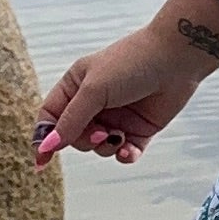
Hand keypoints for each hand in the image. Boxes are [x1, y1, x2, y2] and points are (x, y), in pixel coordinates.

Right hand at [33, 0, 218, 165]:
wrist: (176, 59)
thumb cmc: (132, 63)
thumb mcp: (94, 89)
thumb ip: (71, 120)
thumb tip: (48, 146)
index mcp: (76, 86)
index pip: (51, 116)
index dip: (45, 138)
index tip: (41, 160)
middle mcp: (94, 103)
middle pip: (74, 136)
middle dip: (84, 140)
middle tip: (101, 132)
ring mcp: (117, 117)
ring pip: (98, 147)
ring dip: (105, 147)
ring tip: (118, 136)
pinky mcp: (139, 129)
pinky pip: (124, 152)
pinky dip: (125, 155)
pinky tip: (128, 150)